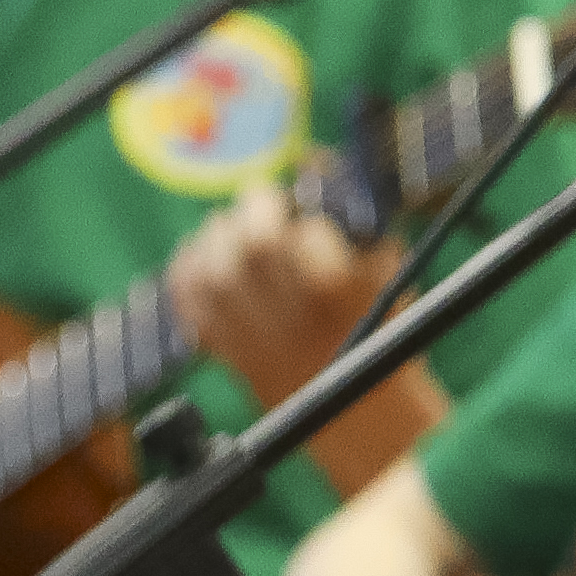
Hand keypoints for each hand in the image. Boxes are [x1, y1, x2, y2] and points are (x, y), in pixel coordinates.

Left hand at [169, 189, 385, 406]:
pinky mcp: (229, 354)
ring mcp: (257, 339)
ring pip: (214, 273)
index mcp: (345, 297)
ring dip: (217, 236)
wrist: (360, 415)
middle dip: (254, 209)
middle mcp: (296, 319)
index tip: (306, 211)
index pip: (310, 235)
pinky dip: (187, 270)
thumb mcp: (388, 267)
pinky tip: (202, 254)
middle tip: (261, 199)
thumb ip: (355, 214)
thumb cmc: (382, 327)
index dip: (301, 213)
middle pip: (254, 248)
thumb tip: (313, 159)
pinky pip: (190, 304)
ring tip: (232, 227)